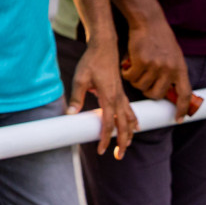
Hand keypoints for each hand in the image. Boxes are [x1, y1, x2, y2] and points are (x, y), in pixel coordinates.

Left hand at [68, 38, 138, 155]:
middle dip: (122, 142)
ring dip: (129, 134)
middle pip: (124, 126)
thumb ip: (77, 97)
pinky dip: (133, 122)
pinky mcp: (122, 93)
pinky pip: (131, 111)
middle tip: (118, 156)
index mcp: (108, 97)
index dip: (105, 139)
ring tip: (126, 147)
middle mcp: (118, 99)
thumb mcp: (80, 78)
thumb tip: (71, 114)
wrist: (104, 47)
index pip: (109, 124)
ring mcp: (122, 96)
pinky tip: (135, 128)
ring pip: (130, 120)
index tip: (101, 150)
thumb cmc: (91, 62)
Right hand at [125, 18, 192, 120]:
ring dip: (135, 81)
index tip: (178, 118)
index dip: (181, 108)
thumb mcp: (174, 56)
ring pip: (141, 86)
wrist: (149, 21)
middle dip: (147, 91)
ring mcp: (155, 66)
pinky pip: (131, 76)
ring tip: (133, 70)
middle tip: (141, 82)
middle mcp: (169, 69)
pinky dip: (126, 73)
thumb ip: (173, 72)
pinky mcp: (140, 61)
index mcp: (180, 69)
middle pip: (156, 94)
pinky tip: (126, 65)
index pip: (185, 94)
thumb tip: (170, 89)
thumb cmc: (160, 38)